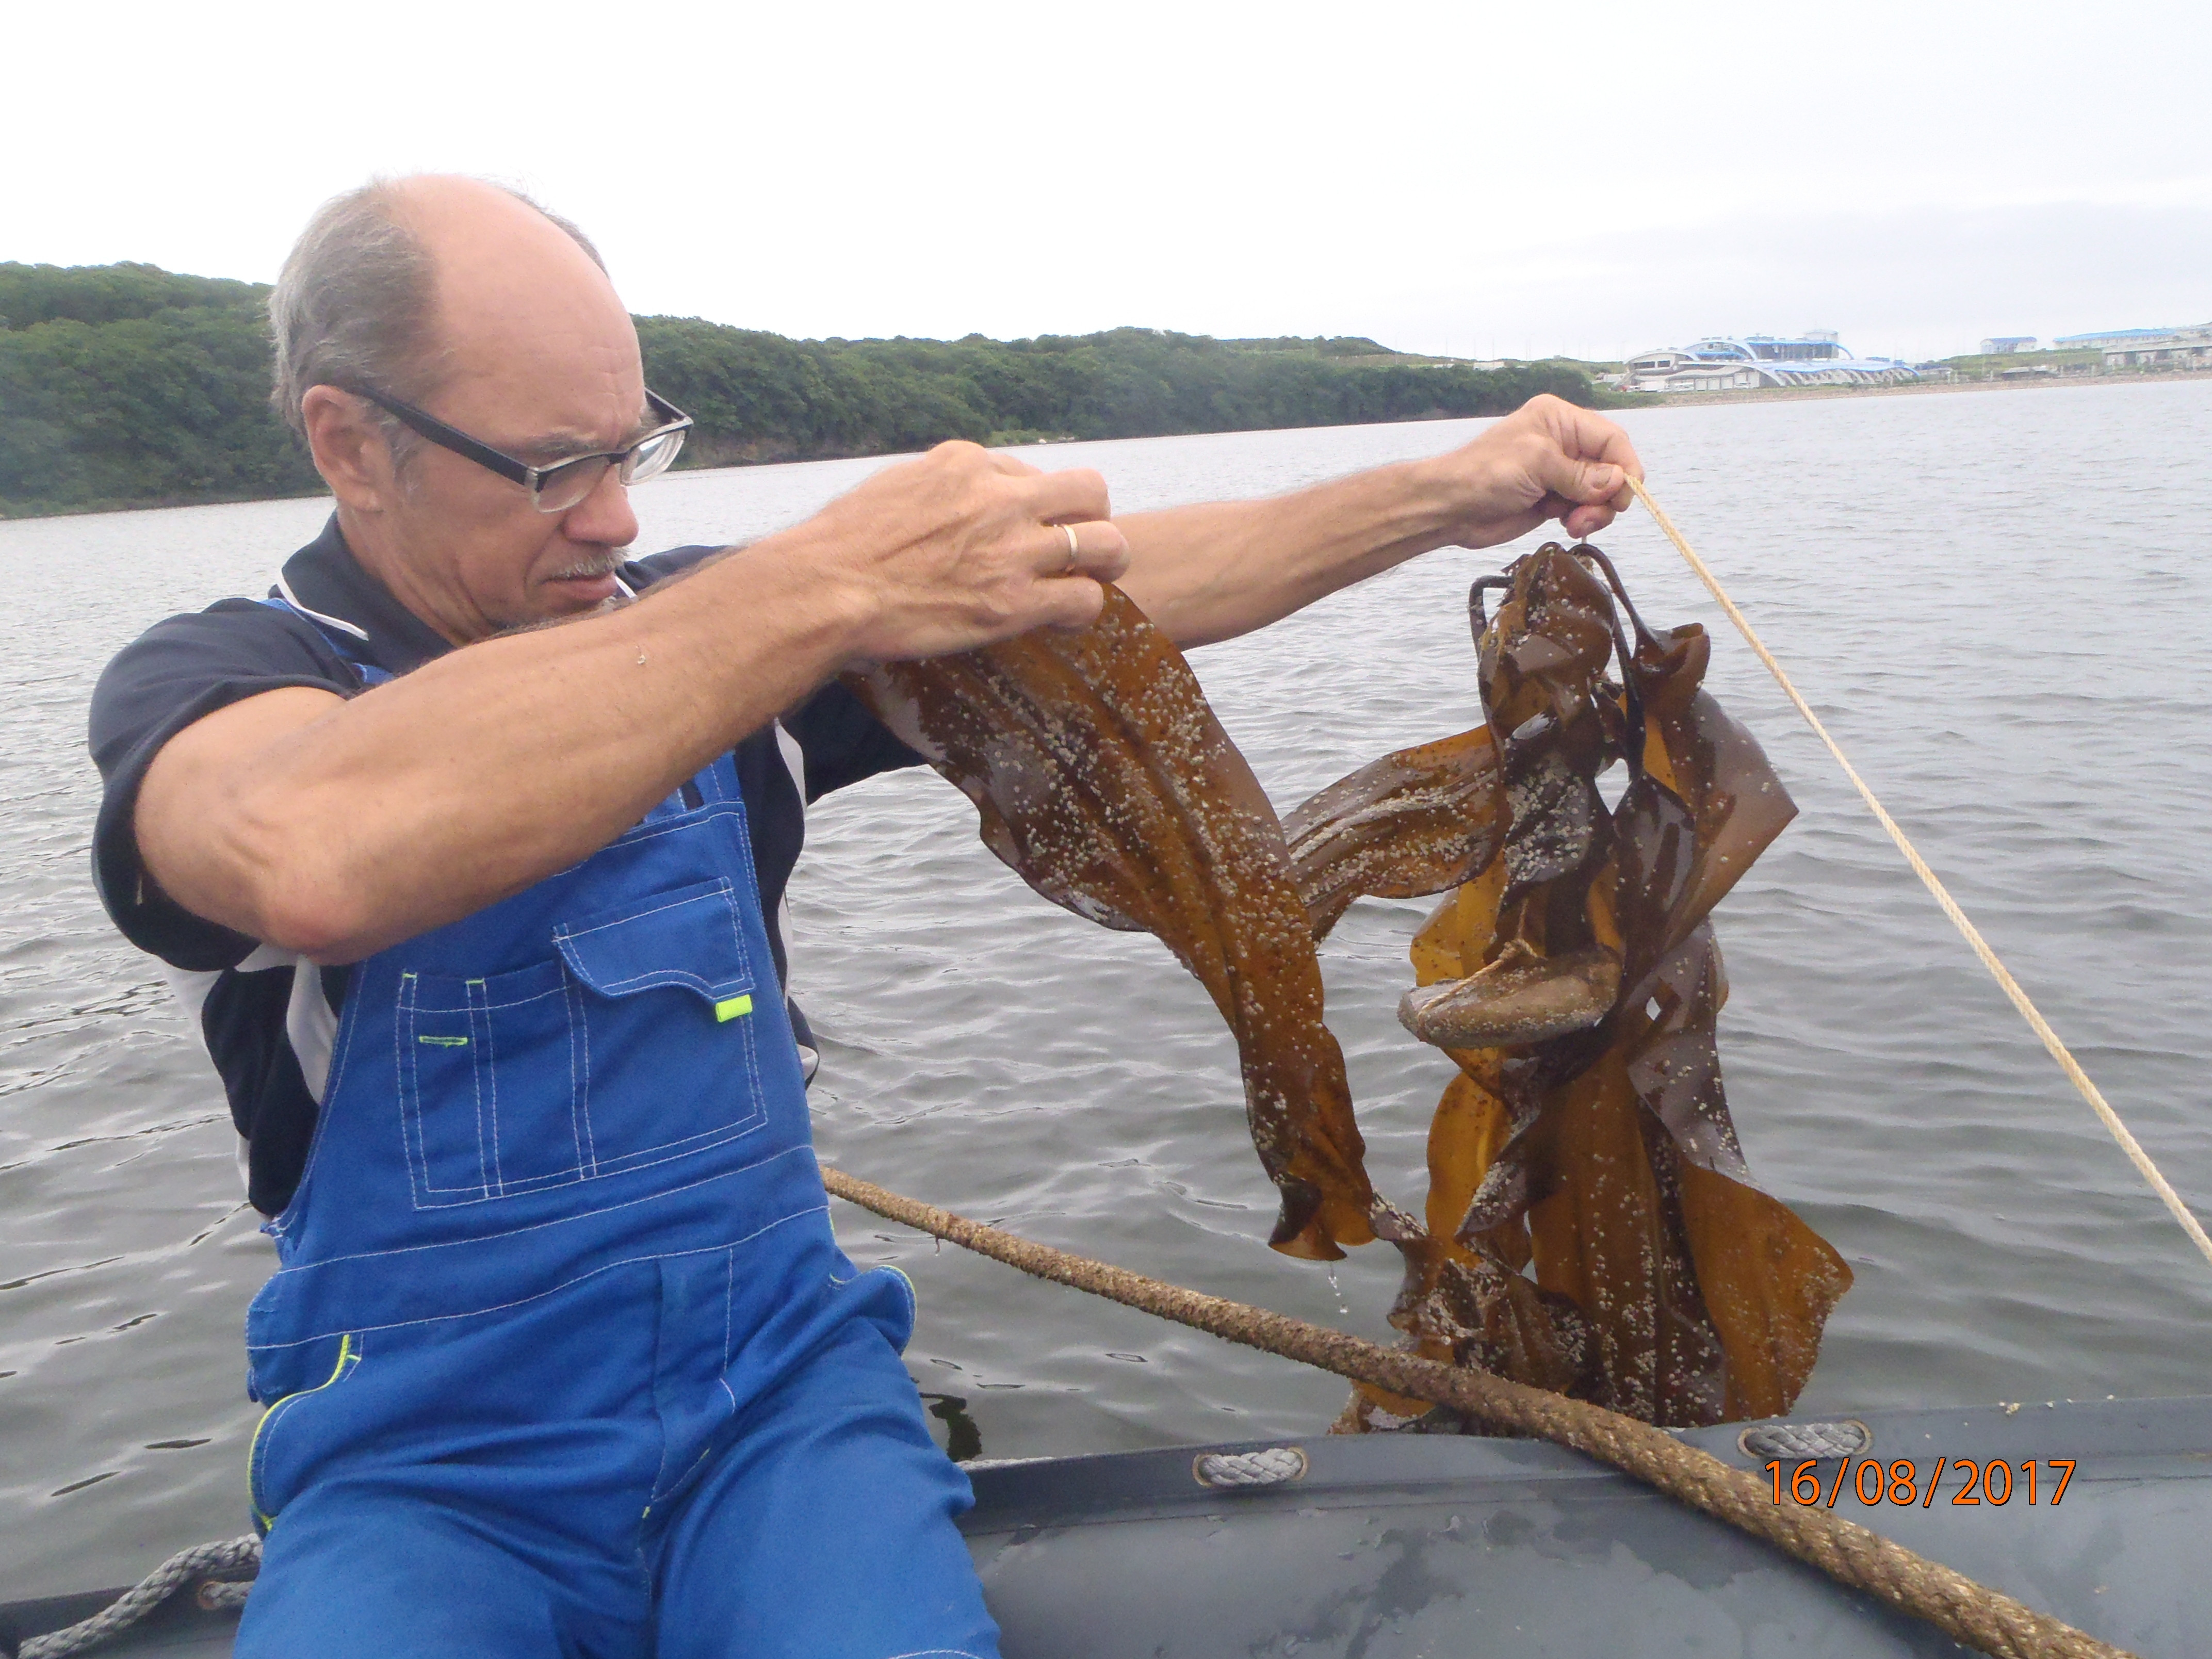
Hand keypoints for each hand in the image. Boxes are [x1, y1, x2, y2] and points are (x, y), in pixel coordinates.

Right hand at [795, 441, 1130, 663]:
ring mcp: (1011, 549)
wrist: (826, 589)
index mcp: (965, 463)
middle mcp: (998, 497)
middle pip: (1088, 490)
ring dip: (1106, 561)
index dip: (1032, 501)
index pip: (1027, 470)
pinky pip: (1085, 599)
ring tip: (1094, 578)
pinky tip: (1067, 619)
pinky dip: (1085, 610)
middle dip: (1093, 516)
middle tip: (1082, 542)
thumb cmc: (840, 545)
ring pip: (1104, 542)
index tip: (1021, 525)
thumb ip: (931, 487)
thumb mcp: (892, 488)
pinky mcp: (1013, 601)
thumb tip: (939, 501)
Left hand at [1425, 395, 1642, 547]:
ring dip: (1594, 512)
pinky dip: (1582, 520)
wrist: (1450, 507)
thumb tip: (1618, 482)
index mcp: (1560, 419)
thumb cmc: (1485, 474)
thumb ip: (1581, 475)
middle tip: (1589, 516)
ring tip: (1573, 523)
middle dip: (1607, 495)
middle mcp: (1564, 443)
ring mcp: (1559, 473)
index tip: (1627, 495)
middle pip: (1610, 469)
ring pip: (1600, 493)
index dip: (1626, 466)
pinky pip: (1583, 509)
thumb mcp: (1538, 464)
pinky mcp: (1552, 499)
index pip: (1611, 438)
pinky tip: (1565, 525)